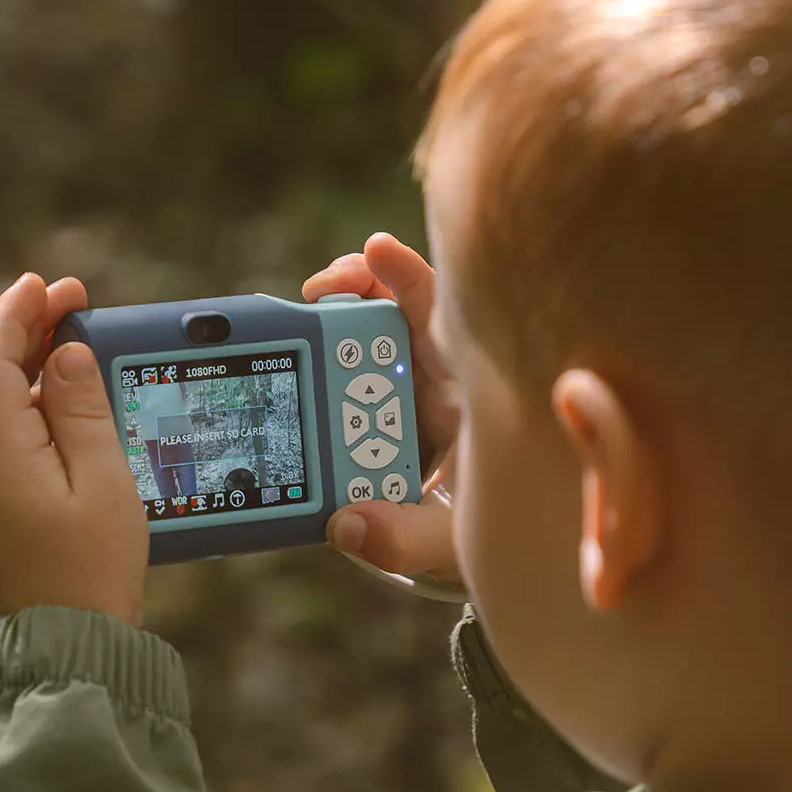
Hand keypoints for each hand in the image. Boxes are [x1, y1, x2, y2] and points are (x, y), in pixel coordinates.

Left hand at [0, 273, 147, 624]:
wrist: (70, 643)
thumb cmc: (94, 567)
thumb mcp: (103, 480)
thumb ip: (82, 410)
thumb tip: (65, 355)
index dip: (16, 316)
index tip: (45, 284)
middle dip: (23, 331)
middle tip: (69, 298)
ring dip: (24, 363)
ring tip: (70, 338)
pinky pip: (3, 434)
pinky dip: (27, 400)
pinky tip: (61, 395)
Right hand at [303, 234, 460, 584]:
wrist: (492, 539)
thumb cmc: (484, 526)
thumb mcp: (451, 540)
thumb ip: (405, 538)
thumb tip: (345, 526)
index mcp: (472, 394)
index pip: (446, 317)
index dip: (410, 279)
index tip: (377, 250)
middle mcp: (442, 380)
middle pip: (401, 310)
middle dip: (361, 285)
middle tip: (320, 290)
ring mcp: (413, 387)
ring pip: (374, 329)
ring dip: (339, 315)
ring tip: (305, 313)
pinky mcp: (385, 403)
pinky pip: (355, 363)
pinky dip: (328, 351)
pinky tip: (298, 353)